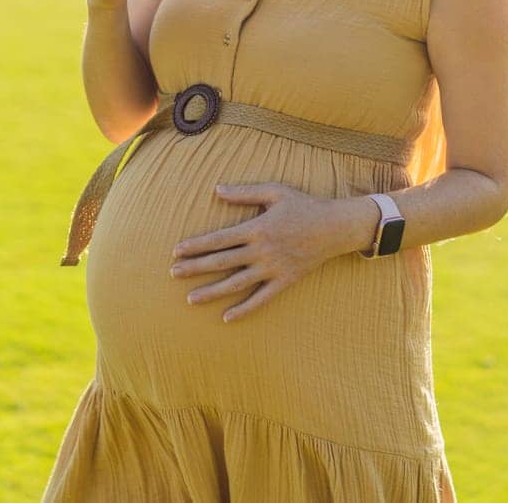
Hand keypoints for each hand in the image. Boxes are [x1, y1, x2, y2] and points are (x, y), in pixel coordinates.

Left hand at [169, 183, 347, 322]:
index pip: (219, 239)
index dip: (196, 246)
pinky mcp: (284, 281)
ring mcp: (273, 268)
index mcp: (256, 228)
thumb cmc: (303, 205)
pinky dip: (244, 309)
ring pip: (236, 283)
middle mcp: (261, 251)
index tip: (176, 252)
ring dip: (212, 292)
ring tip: (190, 299)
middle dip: (195, 268)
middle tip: (172, 274)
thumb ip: (244, 193)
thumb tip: (216, 189)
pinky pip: (261, 299)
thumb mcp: (274, 192)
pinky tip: (227, 317)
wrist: (335, 227)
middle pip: (222, 262)